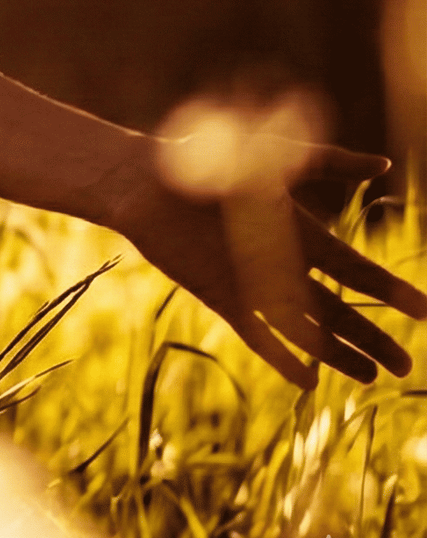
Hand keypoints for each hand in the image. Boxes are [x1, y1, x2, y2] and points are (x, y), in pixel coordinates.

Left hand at [106, 141, 426, 389]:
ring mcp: (250, 283)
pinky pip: (256, 334)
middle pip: (339, 310)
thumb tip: (383, 164)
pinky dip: (281, 357)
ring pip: (304, 329)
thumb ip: (327, 162)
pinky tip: (307, 381)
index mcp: (301, 232)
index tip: (425, 312)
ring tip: (369, 379)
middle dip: (373, 337)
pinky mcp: (218, 295)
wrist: (138, 177)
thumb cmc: (201, 157)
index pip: (357, 271)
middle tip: (406, 367)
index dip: (392, 292)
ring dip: (335, 354)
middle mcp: (281, 263)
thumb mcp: (271, 157)